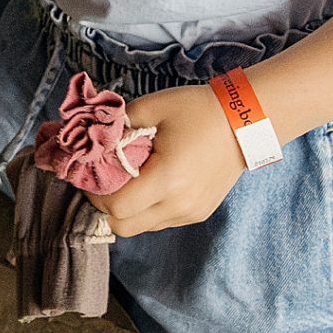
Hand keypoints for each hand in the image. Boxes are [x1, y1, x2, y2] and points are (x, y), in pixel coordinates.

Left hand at [87, 84, 246, 236]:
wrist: (243, 122)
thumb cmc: (197, 110)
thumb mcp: (154, 105)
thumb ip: (119, 122)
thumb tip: (93, 135)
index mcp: (167, 178)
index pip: (116, 207)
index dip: (94, 194)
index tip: (89, 174)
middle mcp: (179, 204)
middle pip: (124, 226)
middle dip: (105, 207)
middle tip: (101, 181)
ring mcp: (190, 213)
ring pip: (141, 227)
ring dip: (125, 210)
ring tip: (124, 181)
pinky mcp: (198, 214)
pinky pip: (160, 221)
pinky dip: (145, 210)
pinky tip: (147, 184)